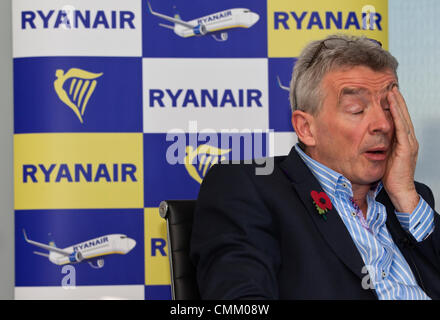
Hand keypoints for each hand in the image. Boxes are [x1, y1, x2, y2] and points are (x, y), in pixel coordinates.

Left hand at [382, 87, 419, 212]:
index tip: (385, 95)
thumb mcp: (381, 157)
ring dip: (397, 103)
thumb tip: (364, 140)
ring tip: (391, 89)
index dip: (393, 107)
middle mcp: (407, 140)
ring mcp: (408, 143)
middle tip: (390, 86)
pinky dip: (397, 113)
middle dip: (396, 100)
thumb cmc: (388, 178)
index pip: (398, 120)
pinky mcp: (406, 148)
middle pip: (402, 115)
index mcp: (401, 142)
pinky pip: (401, 126)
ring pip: (403, 117)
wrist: (399, 192)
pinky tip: (392, 103)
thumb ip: (377, 147)